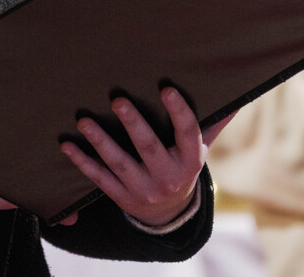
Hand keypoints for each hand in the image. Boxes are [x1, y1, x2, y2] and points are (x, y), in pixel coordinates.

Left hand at [60, 87, 211, 227]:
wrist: (169, 214)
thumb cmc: (183, 166)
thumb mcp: (201, 149)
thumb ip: (214, 123)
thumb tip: (236, 96)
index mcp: (190, 161)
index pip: (188, 134)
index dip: (179, 111)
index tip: (166, 88)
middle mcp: (167, 177)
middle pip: (149, 147)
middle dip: (133, 123)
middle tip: (117, 100)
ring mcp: (143, 190)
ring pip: (119, 163)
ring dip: (100, 141)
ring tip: (84, 120)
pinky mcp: (122, 197)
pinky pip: (99, 179)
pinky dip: (82, 162)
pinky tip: (67, 145)